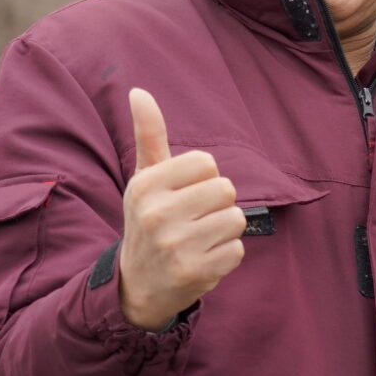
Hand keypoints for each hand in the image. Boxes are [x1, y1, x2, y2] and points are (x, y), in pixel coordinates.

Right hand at [117, 88, 244, 329]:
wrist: (137, 284)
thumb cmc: (149, 220)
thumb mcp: (144, 178)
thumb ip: (148, 135)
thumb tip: (139, 91)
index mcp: (145, 186)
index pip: (207, 162)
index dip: (203, 178)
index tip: (183, 195)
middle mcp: (157, 214)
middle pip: (226, 189)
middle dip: (217, 204)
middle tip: (193, 219)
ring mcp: (175, 245)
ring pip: (236, 218)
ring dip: (223, 230)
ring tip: (197, 240)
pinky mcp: (195, 272)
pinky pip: (238, 249)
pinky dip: (225, 255)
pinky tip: (201, 260)